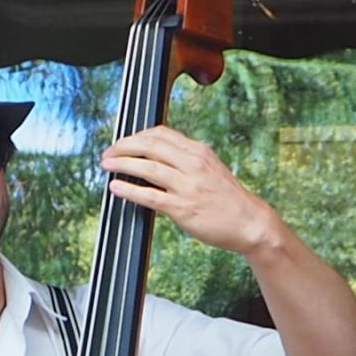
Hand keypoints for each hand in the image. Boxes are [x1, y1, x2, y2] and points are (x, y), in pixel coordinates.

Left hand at [100, 126, 283, 257]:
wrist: (249, 222)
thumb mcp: (210, 168)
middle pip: (150, 145)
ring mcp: (187, 186)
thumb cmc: (227, 198)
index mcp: (198, 152)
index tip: (123, 142)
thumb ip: (186, 159)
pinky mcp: (183, 208)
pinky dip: (129, 190)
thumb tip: (157, 156)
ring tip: (106, 164)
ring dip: (122, 164)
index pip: (161, 133)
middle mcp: (193, 164)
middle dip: (124, 146)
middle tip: (108, 153)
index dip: (137, 135)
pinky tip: (115, 187)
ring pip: (148, 167)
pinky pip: (150, 196)